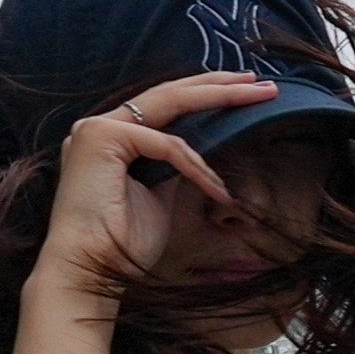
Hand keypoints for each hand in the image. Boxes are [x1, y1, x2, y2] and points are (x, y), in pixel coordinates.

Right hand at [27, 70, 269, 304]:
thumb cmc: (123, 244)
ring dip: (219, 100)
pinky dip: (196, 166)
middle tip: (263, 83)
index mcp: (114, 138)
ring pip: (170, 104)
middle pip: (169, 94)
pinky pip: (166, 144)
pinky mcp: (100, 137)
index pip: (167, 106)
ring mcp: (97, 128)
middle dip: (219, 84)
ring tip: (258, 99)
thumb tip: (206, 155)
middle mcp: (102, 125)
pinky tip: (218, 190)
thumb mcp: (162, 197)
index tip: (247, 93)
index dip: (206, 95)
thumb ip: (177, 169)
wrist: (91, 270)